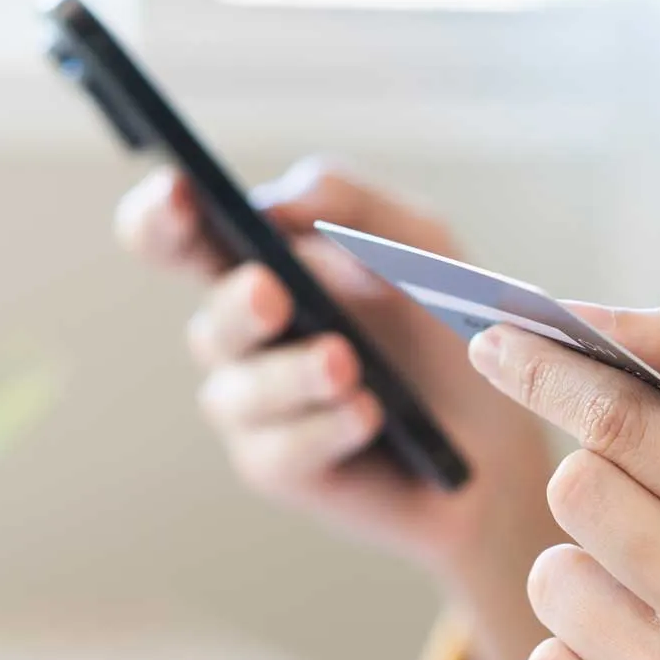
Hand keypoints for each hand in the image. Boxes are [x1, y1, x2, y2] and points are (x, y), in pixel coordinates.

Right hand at [114, 158, 557, 570]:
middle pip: (213, 316)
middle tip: (273, 295)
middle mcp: (243, 333)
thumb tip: (278, 201)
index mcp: (260, 263)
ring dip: (292, 374)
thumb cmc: (445, 325)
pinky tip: (366, 414)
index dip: (162, 215)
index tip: (179, 193)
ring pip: (241, 388)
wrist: (498, 431)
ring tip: (344, 365)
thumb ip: (354, 205)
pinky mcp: (278, 465)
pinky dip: (325, 428)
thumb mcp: (420, 245)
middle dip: (239, 304)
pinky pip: (280, 450)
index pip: (180, 237)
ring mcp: (254, 402)